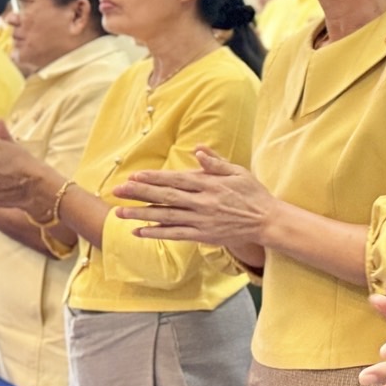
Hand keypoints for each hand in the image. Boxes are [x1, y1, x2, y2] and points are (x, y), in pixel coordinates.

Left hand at [112, 148, 280, 246]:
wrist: (267, 221)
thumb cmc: (253, 193)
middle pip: (166, 197)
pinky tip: (139, 231)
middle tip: (117, 191)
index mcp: (210, 185)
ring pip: (166, 217)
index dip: (154, 178)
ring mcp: (202, 221)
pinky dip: (156, 233)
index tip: (134, 176)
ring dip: (141, 214)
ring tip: (120, 213)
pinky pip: (175, 235)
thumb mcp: (238, 172)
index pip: (176, 180)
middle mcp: (203, 203)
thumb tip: (198, 149)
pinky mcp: (203, 236)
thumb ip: (216, 162)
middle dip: (139, 194)